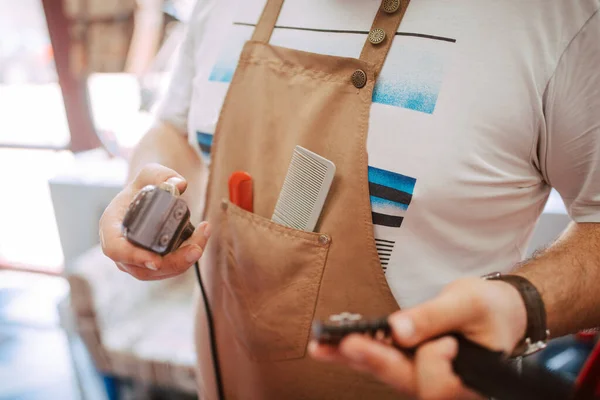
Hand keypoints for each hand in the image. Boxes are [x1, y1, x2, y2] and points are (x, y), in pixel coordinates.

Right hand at [99, 163, 209, 280]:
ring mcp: (136, 259)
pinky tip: (201, 239)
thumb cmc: (145, 185)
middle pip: (142, 267)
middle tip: (196, 249)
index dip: (134, 257)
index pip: (115, 249)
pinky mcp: (152, 263)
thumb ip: (162, 175)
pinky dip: (188, 257)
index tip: (156, 260)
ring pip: (160, 271)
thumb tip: (180, 185)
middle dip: (172, 262)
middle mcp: (121, 247)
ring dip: (185, 260)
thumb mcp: (150, 173)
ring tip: (203, 236)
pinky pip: (170, 268)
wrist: (149, 194)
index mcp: (111, 226)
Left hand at [309, 277, 526, 399]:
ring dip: (354, 358)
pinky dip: (359, 352)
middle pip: (405, 380)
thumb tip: (399, 330)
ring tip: (322, 344)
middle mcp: (446, 386)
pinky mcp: (411, 367)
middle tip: (340, 344)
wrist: (496, 311)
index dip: (427, 362)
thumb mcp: (467, 303)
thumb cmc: (489, 308)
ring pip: (388, 373)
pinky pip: (383, 362)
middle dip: (372, 360)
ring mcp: (426, 378)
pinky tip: (331, 344)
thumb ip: (435, 318)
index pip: (439, 382)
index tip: (410, 338)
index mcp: (470, 378)